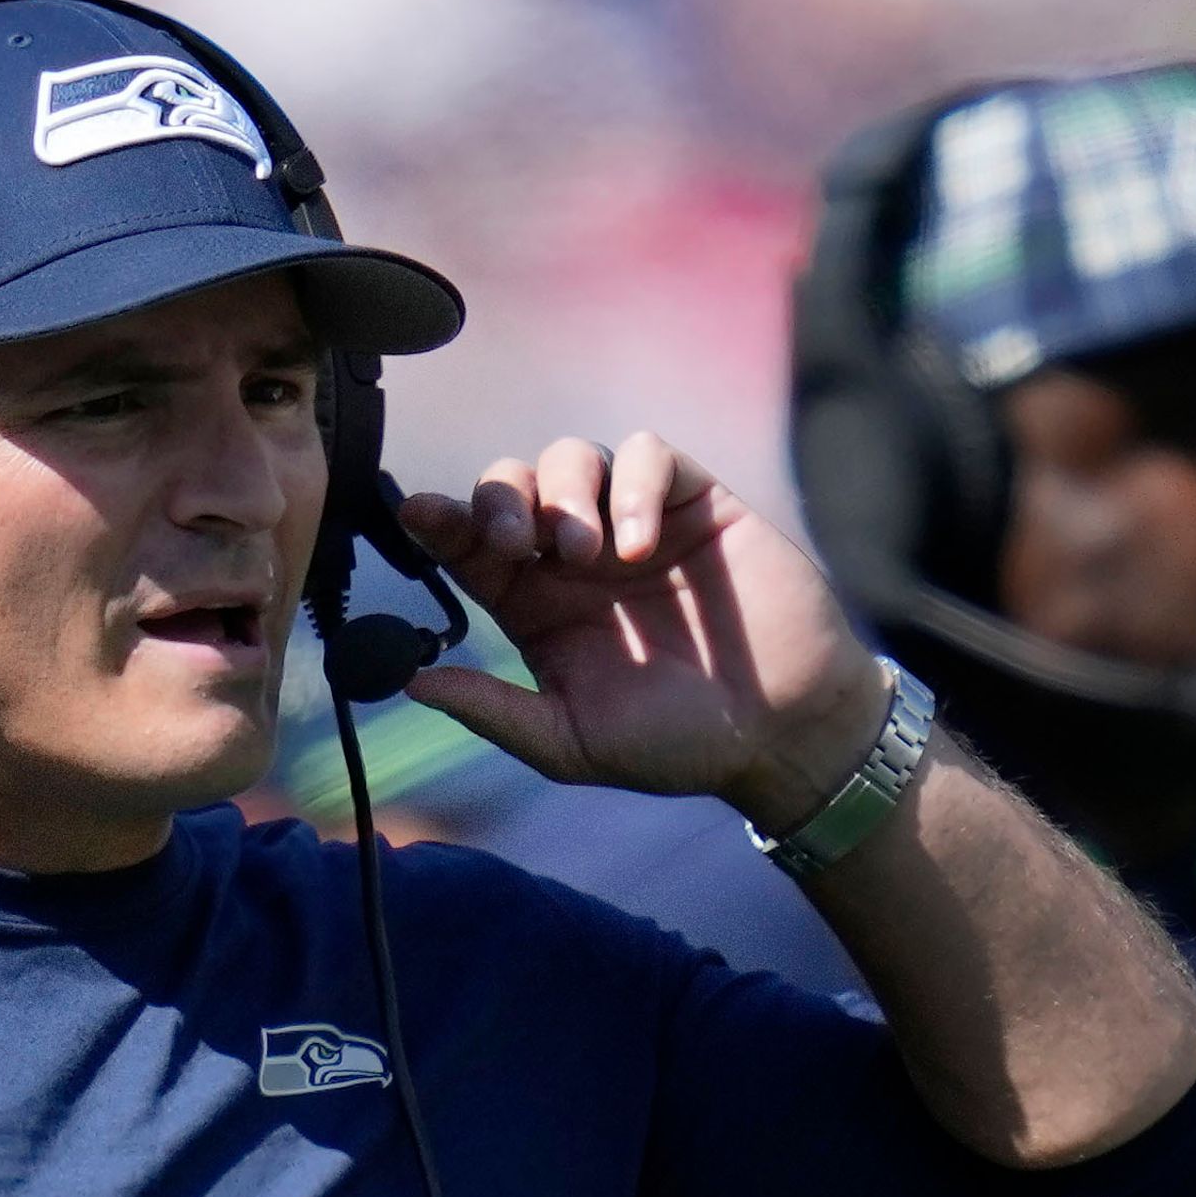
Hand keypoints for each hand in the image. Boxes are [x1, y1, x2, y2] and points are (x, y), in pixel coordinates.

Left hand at [397, 437, 888, 833]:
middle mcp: (574, 555)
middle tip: (513, 544)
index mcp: (533, 605)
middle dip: (497, 499)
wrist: (784, 728)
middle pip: (510, 484)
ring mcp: (632, 521)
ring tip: (589, 557)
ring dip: (565, 494)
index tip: (417, 516)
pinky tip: (638, 544)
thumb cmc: (677, 742)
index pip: (470, 545)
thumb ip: (496, 712)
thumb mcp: (570, 743)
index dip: (440, 522)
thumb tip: (412, 683)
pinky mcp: (693, 499)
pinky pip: (648, 453)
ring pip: (571, 457)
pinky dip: (632, 484)